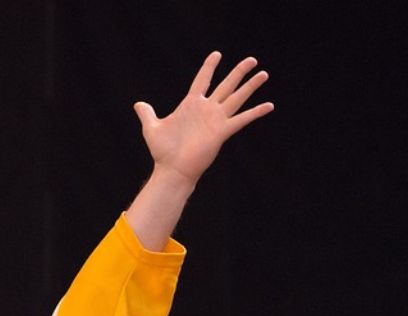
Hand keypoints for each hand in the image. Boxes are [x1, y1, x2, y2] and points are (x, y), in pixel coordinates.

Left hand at [134, 51, 272, 187]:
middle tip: (252, 60)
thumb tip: (138, 104)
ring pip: (237, 98)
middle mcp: (207, 110)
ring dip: (251, 86)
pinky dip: (255, 112)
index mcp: (191, 105)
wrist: (172, 169)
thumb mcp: (152, 128)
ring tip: (264, 73)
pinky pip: (242, 119)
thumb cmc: (162, 151)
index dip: (209, 67)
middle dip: (239, 72)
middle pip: (226, 85)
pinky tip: (269, 105)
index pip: (202, 80)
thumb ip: (147, 114)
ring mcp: (216, 120)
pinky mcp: (222, 132)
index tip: (217, 54)